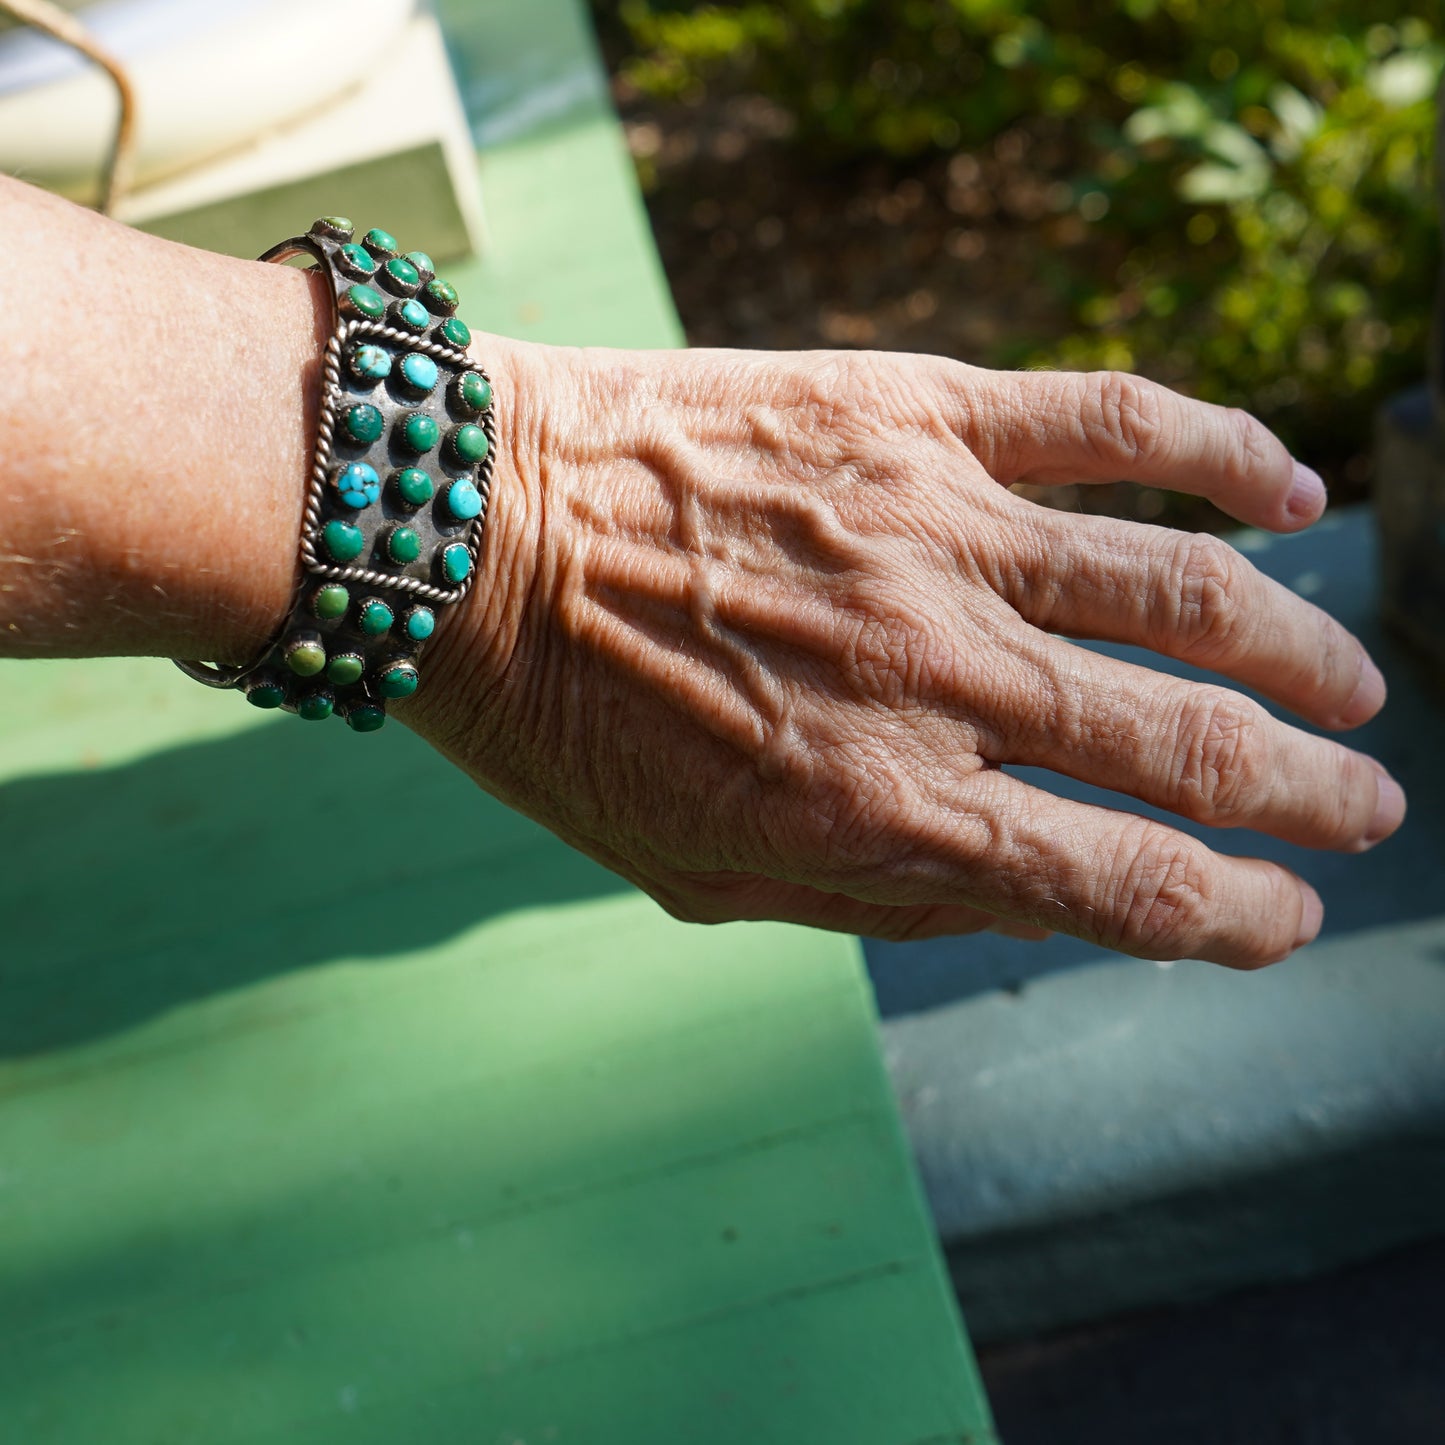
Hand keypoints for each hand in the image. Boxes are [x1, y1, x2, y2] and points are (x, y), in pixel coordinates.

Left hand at [408, 343, 1403, 967]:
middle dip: (1309, 791)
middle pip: (1192, 749)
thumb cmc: (566, 718)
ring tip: (1355, 681)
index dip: (1235, 914)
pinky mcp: (912, 418)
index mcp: (886, 811)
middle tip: (1369, 804)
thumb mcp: (699, 871)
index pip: (1124, 884)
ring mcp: (938, 538)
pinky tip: (1287, 491)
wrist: (464, 532)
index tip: (1290, 914)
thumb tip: (1027, 893)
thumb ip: (870, 894)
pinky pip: (1109, 422)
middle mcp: (941, 682)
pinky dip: (1221, 453)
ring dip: (1301, 651)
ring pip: (1189, 597)